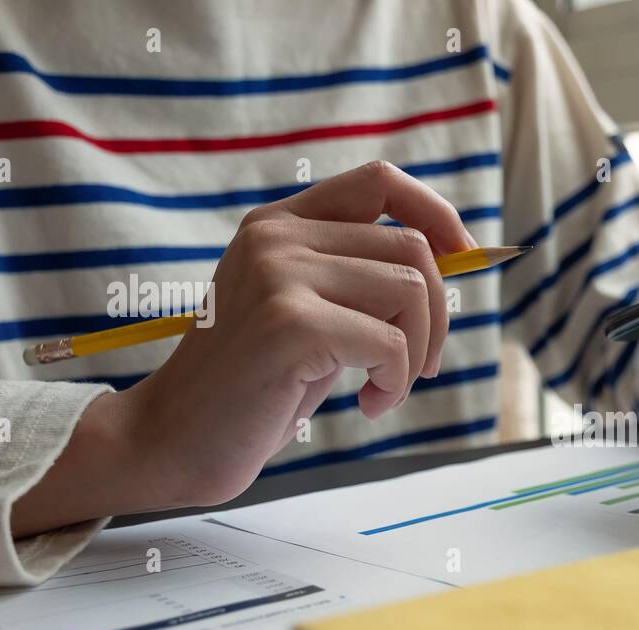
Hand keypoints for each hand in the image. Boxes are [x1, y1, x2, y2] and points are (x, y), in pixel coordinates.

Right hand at [11, 161, 473, 534]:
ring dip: (416, 356)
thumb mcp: (305, 313)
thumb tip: (450, 260)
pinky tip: (366, 406)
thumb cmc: (253, 386)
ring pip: (410, 291)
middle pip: (411, 248)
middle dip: (436, 317)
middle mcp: (277, 236)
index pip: (380, 181)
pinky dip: (395, 383)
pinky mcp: (290, 324)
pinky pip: (391, 343)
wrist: (174, 439)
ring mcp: (280, 274)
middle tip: (418, 368)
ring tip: (382, 389)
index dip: (437, 214)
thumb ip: (355, 277)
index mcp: (279, 224)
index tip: (463, 258)